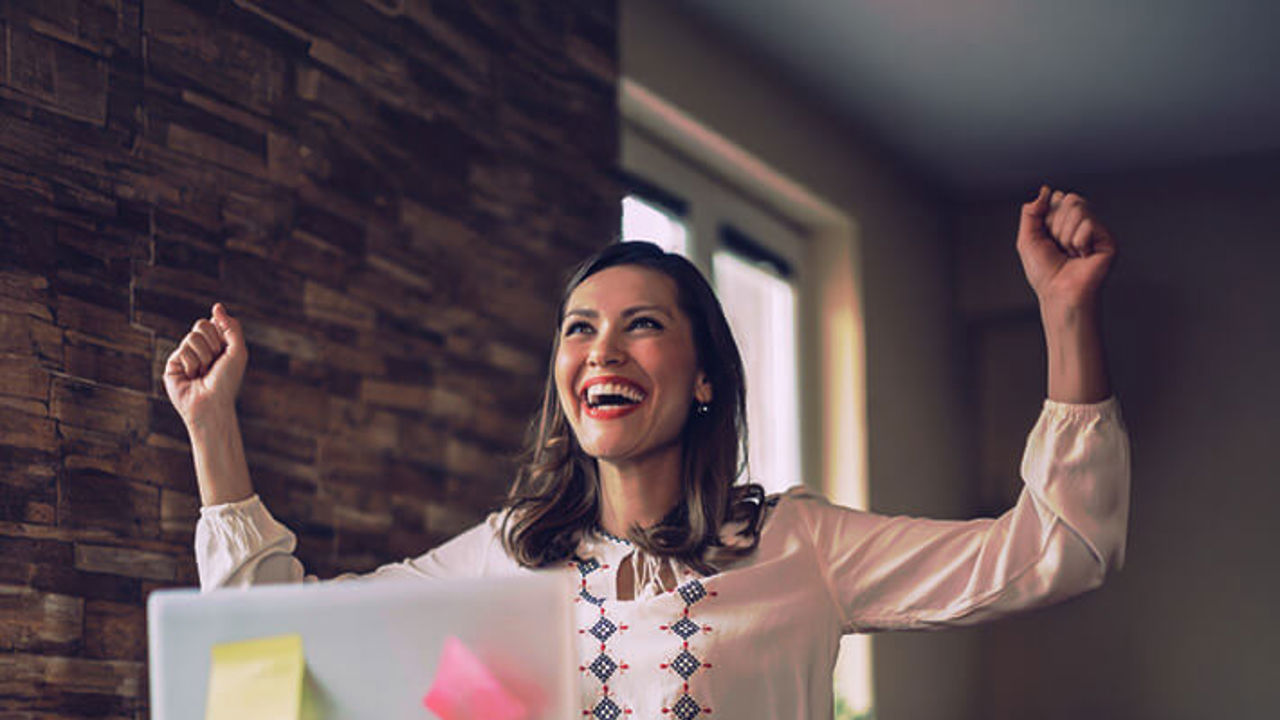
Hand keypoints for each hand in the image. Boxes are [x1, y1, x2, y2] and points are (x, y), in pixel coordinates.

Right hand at [163, 303, 248, 429]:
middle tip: (214, 362)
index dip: (220, 332)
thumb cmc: (227, 381)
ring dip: (204, 356)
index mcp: (216, 344)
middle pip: (201, 324)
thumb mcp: (237, 351)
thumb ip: (231, 327)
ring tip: (203, 373)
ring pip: (192, 337)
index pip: (213, 322)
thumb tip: (217, 306)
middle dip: (212, 343)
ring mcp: (185, 355)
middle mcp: (200, 348)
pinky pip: (182, 350)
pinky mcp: (172, 364)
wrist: (212, 404)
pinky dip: (192, 364)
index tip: (223, 348)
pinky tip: (192, 378)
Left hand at [1016, 186, 1116, 313]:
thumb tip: (1046, 191)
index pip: (1057, 198)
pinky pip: (1087, 224)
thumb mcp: (1027, 238)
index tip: (1047, 238)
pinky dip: (1077, 242)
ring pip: (1078, 209)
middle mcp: (1083, 223)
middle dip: (1055, 225)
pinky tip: (1082, 256)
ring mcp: (1096, 230)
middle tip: (1059, 247)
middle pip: (1069, 199)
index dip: (1046, 218)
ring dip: (1065, 235)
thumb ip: (1031, 211)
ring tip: (1070, 253)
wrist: (1058, 293)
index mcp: (1065, 220)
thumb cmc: (1044, 272)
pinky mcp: (1108, 240)